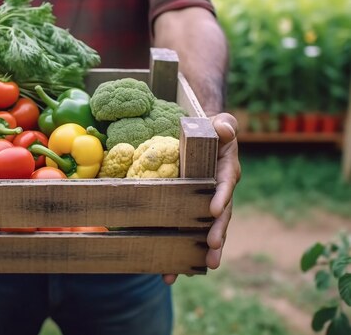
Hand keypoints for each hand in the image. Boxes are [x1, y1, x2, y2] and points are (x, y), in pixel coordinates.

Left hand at [163, 112, 240, 284]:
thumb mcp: (220, 124)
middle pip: (220, 217)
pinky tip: (169, 272)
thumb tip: (223, 127)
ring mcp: (206, 206)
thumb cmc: (212, 132)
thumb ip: (225, 125)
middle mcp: (219, 194)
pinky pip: (189, 234)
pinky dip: (181, 253)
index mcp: (225, 173)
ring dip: (202, 252)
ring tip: (192, 271)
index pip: (225, 185)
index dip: (221, 197)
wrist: (204, 141)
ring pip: (207, 231)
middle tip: (212, 252)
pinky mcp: (192, 214)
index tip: (214, 210)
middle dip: (217, 235)